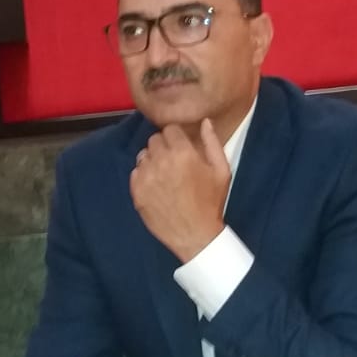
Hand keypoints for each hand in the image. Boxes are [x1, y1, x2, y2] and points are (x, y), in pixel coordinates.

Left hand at [130, 119, 228, 262]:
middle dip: (164, 146)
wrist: (195, 234)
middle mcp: (161, 160)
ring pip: (143, 155)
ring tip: (164, 175)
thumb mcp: (221, 171)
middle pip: (154, 140)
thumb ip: (212, 142)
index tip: (181, 147)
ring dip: (152, 160)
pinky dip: (144, 176)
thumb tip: (205, 121)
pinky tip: (156, 187)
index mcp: (183, 152)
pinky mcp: (136, 190)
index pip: (170, 129)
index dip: (176, 137)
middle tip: (174, 162)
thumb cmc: (211, 202)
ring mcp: (146, 176)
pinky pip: (135, 172)